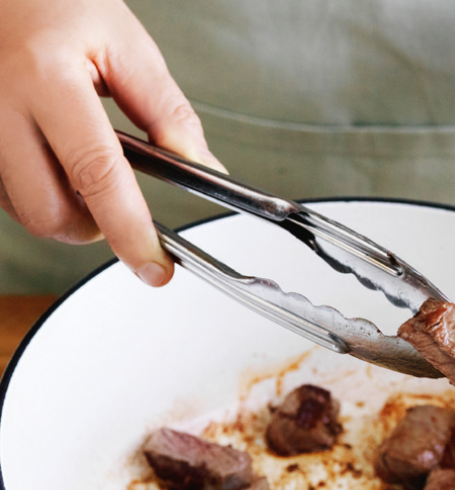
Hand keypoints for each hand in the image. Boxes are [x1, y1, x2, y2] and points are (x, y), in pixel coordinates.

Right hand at [0, 0, 220, 285]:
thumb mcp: (124, 43)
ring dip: (62, 209)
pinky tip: (49, 159)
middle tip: (117, 205)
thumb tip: (204, 167)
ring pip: (22, 210)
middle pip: (48, 213)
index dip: (131, 232)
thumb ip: (167, 112)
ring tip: (78, 165)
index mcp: (46, 77)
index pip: (98, 176)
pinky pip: (1, 192)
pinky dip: (34, 192)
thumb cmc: (53, 0)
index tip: (156, 267)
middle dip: (91, 227)